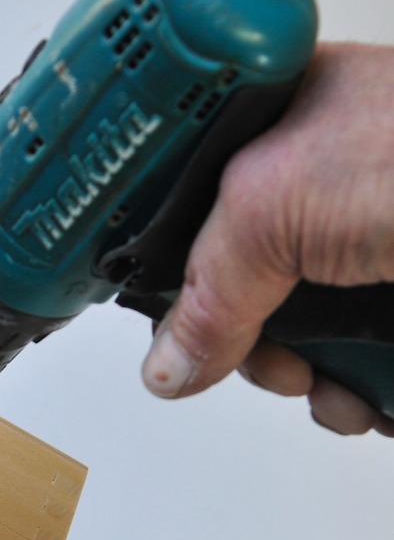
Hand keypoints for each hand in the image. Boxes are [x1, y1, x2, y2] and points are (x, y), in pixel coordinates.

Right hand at [142, 43, 393, 435]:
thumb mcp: (271, 207)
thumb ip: (205, 292)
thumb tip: (166, 366)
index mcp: (275, 142)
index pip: (195, 230)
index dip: (182, 289)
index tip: (181, 337)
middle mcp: (320, 198)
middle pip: (248, 301)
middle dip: (259, 354)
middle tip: (278, 364)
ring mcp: (367, 253)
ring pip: (309, 343)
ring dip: (316, 386)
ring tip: (338, 390)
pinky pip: (363, 365)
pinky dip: (364, 395)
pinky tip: (374, 397)